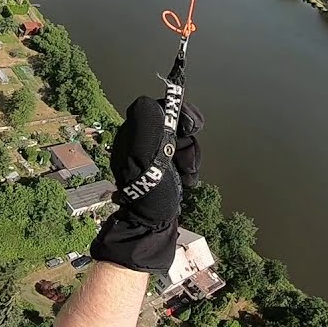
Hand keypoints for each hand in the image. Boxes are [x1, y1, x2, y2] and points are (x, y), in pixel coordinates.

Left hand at [89, 95, 203, 272]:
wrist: (154, 224)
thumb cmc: (150, 190)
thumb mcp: (144, 155)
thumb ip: (147, 125)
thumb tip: (150, 102)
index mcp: (135, 132)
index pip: (161, 108)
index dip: (179, 113)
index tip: (192, 127)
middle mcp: (145, 140)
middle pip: (177, 125)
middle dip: (187, 142)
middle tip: (187, 160)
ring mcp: (157, 154)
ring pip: (185, 141)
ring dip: (191, 158)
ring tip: (186, 175)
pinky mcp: (167, 166)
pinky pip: (186, 157)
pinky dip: (190, 168)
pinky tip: (187, 180)